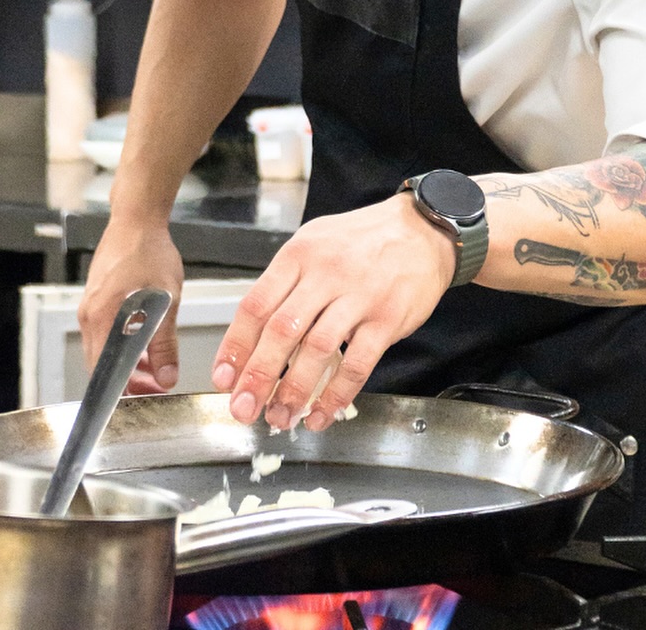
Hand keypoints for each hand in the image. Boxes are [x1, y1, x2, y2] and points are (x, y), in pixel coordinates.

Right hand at [79, 216, 184, 393]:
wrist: (137, 219)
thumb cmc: (149, 251)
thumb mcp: (166, 299)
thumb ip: (164, 342)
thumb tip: (167, 377)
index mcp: (102, 318)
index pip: (103, 373)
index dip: (122, 392)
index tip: (143, 400)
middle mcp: (89, 316)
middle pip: (101, 365)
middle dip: (128, 381)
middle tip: (156, 387)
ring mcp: (90, 307)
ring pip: (104, 350)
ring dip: (127, 364)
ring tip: (155, 370)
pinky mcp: (97, 300)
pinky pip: (105, 333)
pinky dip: (123, 345)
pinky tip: (145, 344)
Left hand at [211, 193, 455, 430]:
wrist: (421, 230)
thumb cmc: (362, 241)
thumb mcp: (315, 244)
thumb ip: (286, 284)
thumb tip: (253, 336)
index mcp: (299, 255)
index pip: (256, 304)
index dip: (236, 346)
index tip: (224, 378)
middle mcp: (326, 273)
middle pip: (281, 330)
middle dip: (257, 376)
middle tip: (243, 408)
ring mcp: (358, 295)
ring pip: (317, 350)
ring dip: (294, 391)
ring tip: (281, 416)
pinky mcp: (388, 318)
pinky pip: (357, 364)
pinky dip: (336, 395)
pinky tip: (322, 413)